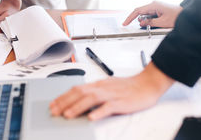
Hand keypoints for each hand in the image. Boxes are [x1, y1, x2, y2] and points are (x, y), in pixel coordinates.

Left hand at [50, 63, 173, 120]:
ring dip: (78, 106)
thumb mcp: (108, 87)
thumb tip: (79, 100)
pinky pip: (109, 106)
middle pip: (80, 93)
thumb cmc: (128, 87)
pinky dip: (99, 111)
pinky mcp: (122, 102)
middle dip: (65, 102)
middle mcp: (103, 88)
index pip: (77, 89)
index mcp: (98, 84)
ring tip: (68, 115)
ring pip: (91, 98)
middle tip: (54, 111)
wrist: (147, 83)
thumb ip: (94, 92)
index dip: (63, 96)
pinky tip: (92, 117)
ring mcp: (112, 94)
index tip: (53, 104)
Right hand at [123, 1, 182, 27]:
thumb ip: (150, 23)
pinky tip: (158, 23)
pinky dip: (151, 21)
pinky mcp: (159, 10)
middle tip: (144, 27)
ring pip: (146, 15)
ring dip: (148, 21)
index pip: (138, 11)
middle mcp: (154, 4)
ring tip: (158, 24)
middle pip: (141, 13)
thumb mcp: (162, 22)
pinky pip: (151, 16)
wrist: (187, 16)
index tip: (125, 23)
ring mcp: (156, 7)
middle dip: (141, 21)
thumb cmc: (177, 17)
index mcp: (154, 5)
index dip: (130, 17)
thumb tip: (141, 23)